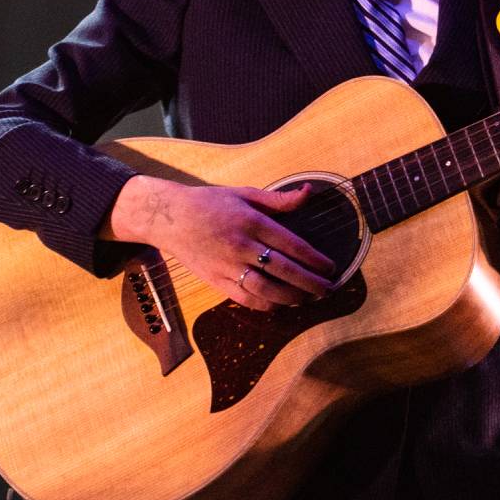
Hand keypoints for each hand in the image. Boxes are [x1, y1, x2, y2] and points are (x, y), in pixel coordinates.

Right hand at [109, 177, 335, 311]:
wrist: (168, 217)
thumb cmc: (209, 202)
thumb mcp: (243, 193)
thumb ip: (278, 200)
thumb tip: (308, 193)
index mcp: (251, 221)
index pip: (291, 244)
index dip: (314, 259)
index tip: (331, 268)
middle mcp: (241, 245)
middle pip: (283, 270)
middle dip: (310, 283)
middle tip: (328, 289)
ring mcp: (227, 266)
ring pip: (265, 289)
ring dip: (290, 297)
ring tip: (307, 298)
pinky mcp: (215, 280)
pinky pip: (244, 299)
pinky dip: (265, 305)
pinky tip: (279, 304)